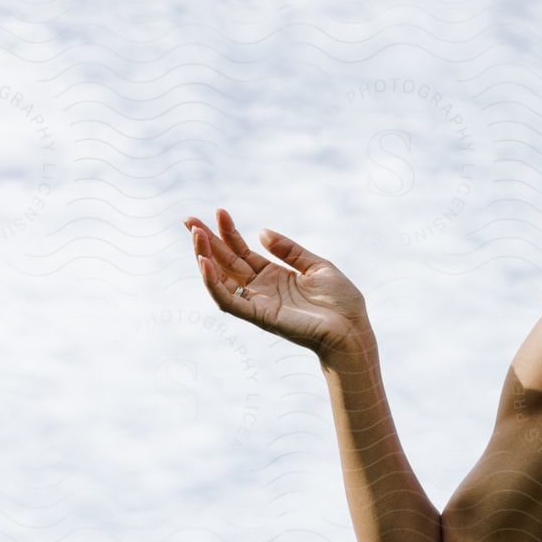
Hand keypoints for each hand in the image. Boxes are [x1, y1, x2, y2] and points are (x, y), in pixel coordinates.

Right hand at [183, 208, 372, 363]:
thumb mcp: (316, 266)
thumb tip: (261, 232)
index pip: (241, 252)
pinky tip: (204, 262)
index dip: (228, 232)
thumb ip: (289, 250)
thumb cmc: (340, 302)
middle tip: (188, 220)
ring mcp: (257, 303)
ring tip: (195, 235)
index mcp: (273, 276)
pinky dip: (213, 283)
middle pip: (225, 262)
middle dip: (206, 242)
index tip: (219, 211)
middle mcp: (260, 289)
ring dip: (204, 257)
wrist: (352, 329)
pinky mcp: (258, 316)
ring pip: (220, 280)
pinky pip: (228, 300)